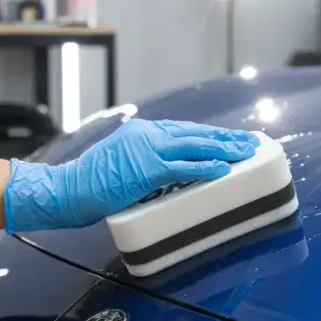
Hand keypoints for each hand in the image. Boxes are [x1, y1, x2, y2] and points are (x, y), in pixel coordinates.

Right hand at [4, 118, 258, 231]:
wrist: (70, 189)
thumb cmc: (92, 183)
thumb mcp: (122, 162)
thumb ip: (144, 160)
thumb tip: (166, 171)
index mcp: (143, 132)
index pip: (184, 131)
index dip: (210, 135)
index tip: (229, 138)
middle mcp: (148, 134)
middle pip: (196, 134)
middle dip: (225, 138)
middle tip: (250, 142)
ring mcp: (148, 149)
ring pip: (196, 146)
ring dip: (224, 149)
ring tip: (246, 152)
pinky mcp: (148, 168)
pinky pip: (185, 167)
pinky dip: (207, 167)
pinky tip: (224, 168)